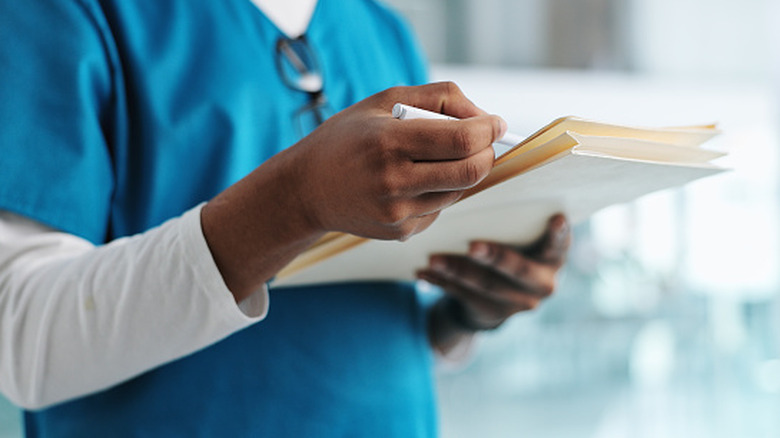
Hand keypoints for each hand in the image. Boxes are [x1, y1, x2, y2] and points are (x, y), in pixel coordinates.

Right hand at [283, 82, 505, 240]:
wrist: (306, 189)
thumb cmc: (347, 138)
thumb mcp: (383, 100)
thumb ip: (438, 98)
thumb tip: (483, 116)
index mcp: (388, 142)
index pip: (462, 139)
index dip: (489, 130)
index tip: (496, 123)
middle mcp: (393, 181)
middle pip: (471, 172)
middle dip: (487, 153)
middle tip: (484, 141)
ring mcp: (397, 212)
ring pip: (459, 191)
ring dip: (462, 172)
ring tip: (434, 157)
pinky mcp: (401, 232)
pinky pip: (440, 208)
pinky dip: (439, 191)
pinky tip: (411, 182)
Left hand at [420, 214, 570, 335]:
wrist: (498, 294)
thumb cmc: (507, 245)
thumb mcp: (516, 235)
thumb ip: (512, 221)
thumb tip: (479, 189)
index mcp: (554, 256)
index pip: (560, 244)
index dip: (559, 234)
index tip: (556, 219)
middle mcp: (544, 283)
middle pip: (518, 269)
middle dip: (495, 256)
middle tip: (472, 245)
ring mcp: (521, 303)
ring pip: (486, 285)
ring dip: (457, 270)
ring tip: (433, 258)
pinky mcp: (495, 315)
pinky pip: (465, 297)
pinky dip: (442, 283)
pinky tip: (423, 271)